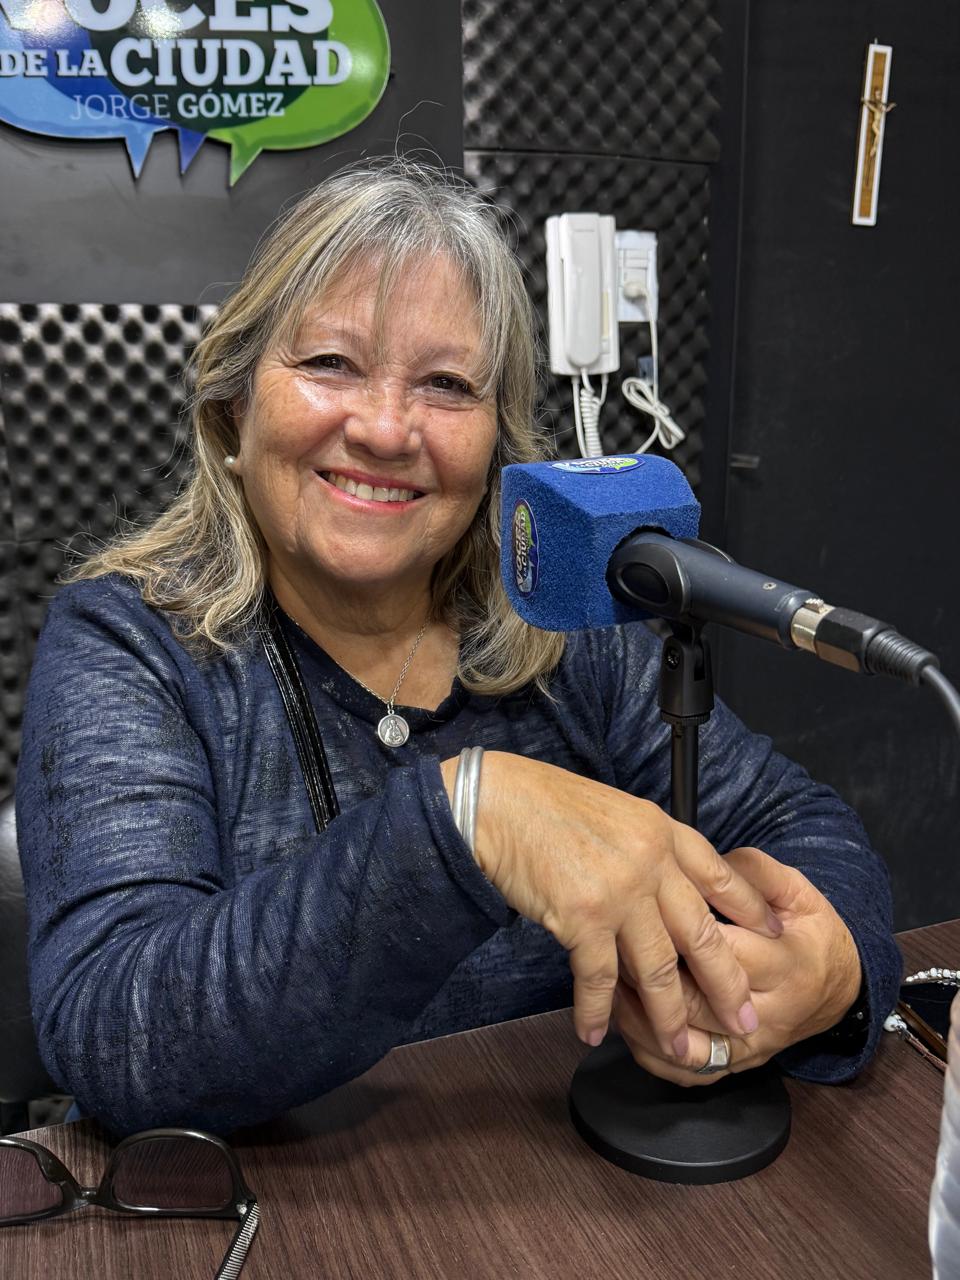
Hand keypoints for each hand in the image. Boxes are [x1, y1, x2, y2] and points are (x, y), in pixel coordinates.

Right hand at [440, 753, 782, 1057]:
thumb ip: (647, 848)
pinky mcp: (583, 917)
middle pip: (703, 934)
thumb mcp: (616, 813)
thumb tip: (663, 884)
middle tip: (746, 1020)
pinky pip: (598, 978)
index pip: (722, 877)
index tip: (774, 935)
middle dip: (728, 984)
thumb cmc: (545, 804)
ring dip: (670, 1015)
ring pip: (659, 967)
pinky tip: (593, 1032)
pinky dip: (596, 1010)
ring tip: (682, 1049)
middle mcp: (652, 861)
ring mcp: (620, 891)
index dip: (751, 910)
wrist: (497, 803)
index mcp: (663, 831)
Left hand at [610, 846, 862, 1083]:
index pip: (720, 953)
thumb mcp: (797, 891)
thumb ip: (754, 873)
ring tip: (610, 986)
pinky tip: (626, 1023)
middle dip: (646, 978)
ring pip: (685, 1048)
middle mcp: (768, 1014)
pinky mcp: (736, 1066)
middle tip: (611, 949)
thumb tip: (710, 866)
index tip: (639, 912)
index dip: (674, 933)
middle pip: (693, 1003)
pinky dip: (650, 1052)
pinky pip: (686, 1074)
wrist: (836, 989)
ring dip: (640, 1020)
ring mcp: (751, 1048)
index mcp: (784, 964)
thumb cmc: (808, 933)